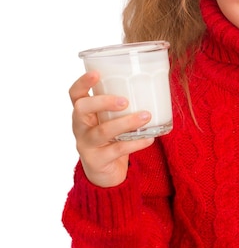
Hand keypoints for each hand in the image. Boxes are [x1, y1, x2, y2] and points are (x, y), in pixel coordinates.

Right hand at [69, 71, 154, 187]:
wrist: (105, 174)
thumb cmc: (111, 138)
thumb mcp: (111, 120)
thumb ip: (122, 106)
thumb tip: (155, 84)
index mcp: (83, 112)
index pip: (75, 94)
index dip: (83, 82)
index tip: (97, 73)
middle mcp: (80, 127)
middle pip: (81, 108)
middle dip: (103, 102)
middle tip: (125, 101)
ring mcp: (86, 145)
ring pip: (102, 131)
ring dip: (126, 122)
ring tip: (146, 116)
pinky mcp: (96, 161)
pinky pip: (117, 150)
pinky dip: (136, 143)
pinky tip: (149, 138)